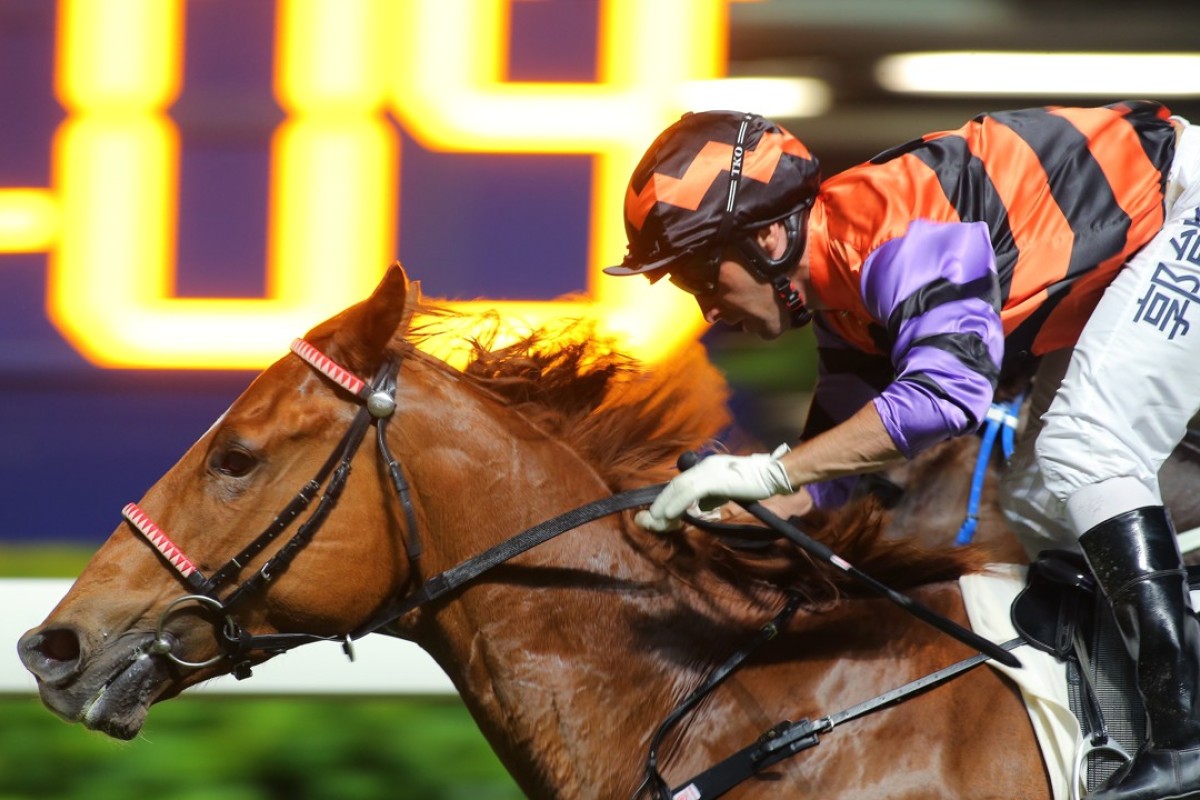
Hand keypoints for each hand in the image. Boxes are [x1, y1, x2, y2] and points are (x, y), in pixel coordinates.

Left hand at [636, 446, 793, 531]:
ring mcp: (708, 471)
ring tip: (653, 520)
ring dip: (663, 506)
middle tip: (644, 520)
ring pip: (677, 488)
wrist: (772, 475)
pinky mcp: (714, 478)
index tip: (653, 516)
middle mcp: (702, 467)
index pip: (678, 485)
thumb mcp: (725, 491)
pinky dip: (676, 504)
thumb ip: (710, 498)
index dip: (664, 501)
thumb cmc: (752, 483)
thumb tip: (698, 509)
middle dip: (657, 505)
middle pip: (673, 486)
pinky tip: (668, 514)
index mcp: (703, 469)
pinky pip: (689, 492)